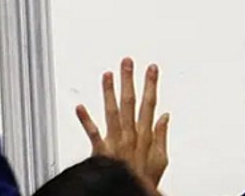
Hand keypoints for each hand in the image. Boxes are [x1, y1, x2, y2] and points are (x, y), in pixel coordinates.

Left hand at [75, 59, 169, 194]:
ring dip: (109, 92)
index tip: (151, 69)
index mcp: (145, 136)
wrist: (128, 192)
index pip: (149, 105)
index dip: (151, 85)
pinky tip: (79, 107)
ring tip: (107, 75)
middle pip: (131, 103)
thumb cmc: (143, 178)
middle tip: (127, 62)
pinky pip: (93, 134)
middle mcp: (131, 136)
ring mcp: (116, 142)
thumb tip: (165, 116)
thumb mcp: (161, 160)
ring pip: (113, 112)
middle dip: (129, 81)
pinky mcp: (102, 152)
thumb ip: (162, 136)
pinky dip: (86, 121)